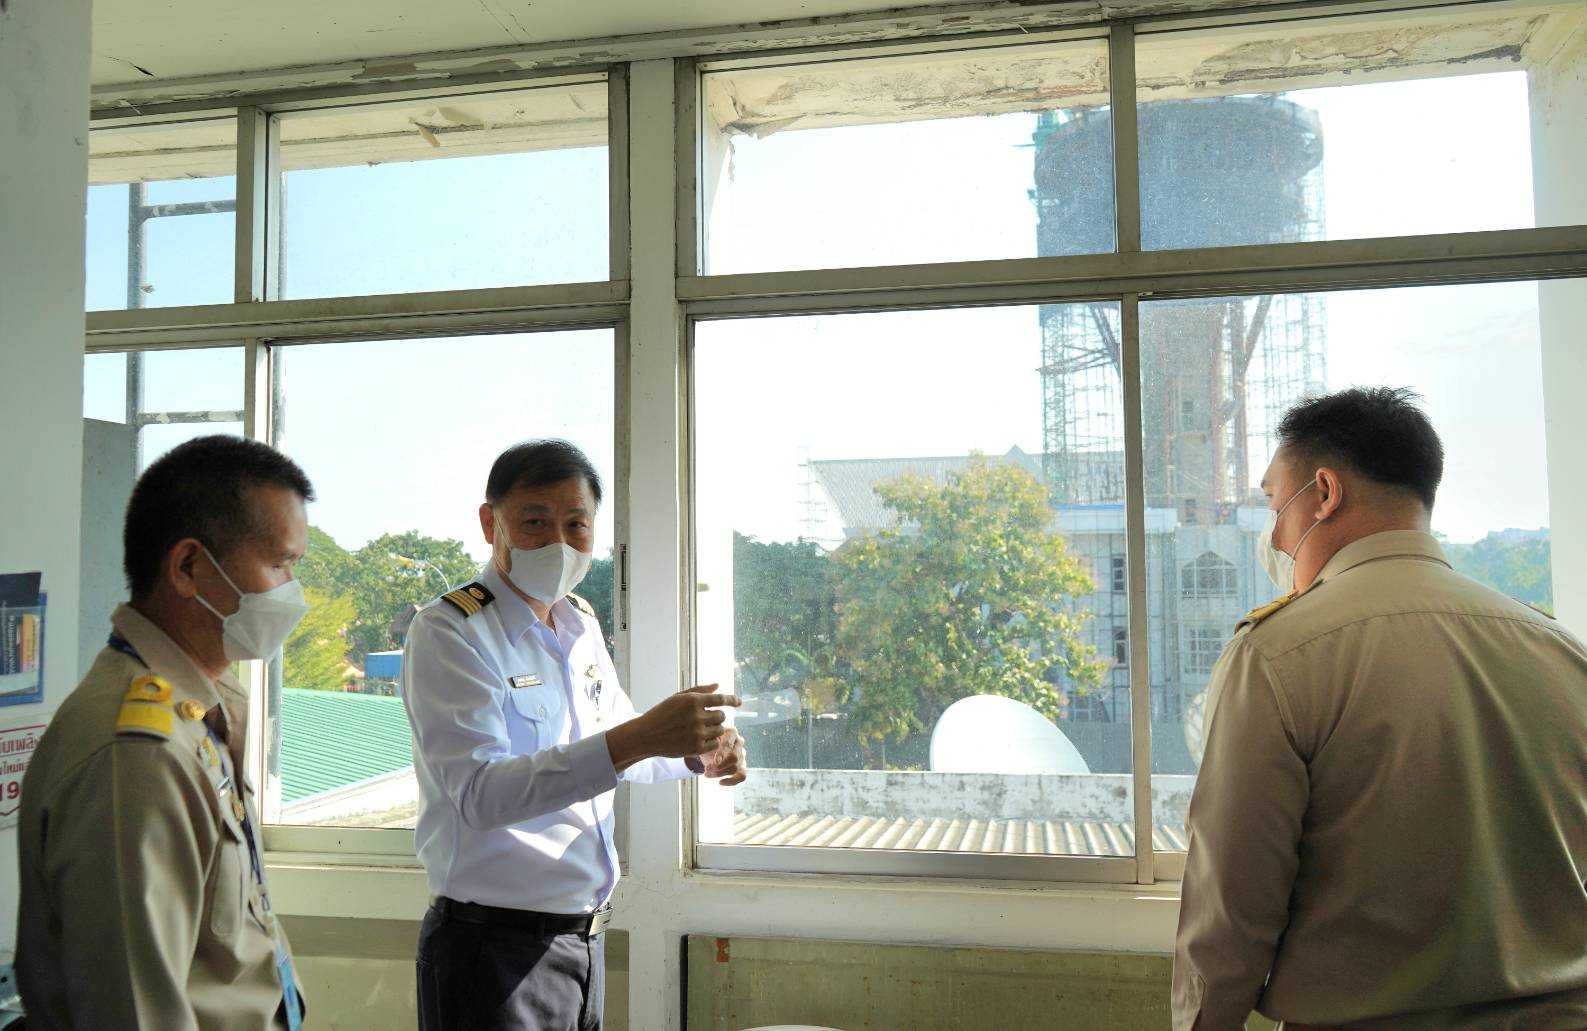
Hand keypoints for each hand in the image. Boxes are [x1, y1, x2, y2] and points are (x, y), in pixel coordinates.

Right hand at [606, 684, 739, 770]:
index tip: (739, 702)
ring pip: (720, 730)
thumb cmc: (662, 714)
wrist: (646, 735)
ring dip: (714, 729)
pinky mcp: (696, 747)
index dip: (732, 700)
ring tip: (701, 729)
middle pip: (722, 716)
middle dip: (717, 717)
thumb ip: (699, 691)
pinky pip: (714, 743)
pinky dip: (710, 741)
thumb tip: (718, 685)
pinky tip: (699, 739)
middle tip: (706, 719)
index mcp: (692, 701)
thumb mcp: (677, 698)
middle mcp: (697, 716)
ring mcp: (697, 733)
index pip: (720, 699)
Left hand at [702, 727, 746, 786]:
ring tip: (707, 773)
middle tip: (707, 769)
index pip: (729, 744)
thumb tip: (708, 748)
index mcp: (731, 732)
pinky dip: (732, 781)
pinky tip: (720, 782)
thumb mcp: (705, 738)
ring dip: (720, 773)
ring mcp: (742, 754)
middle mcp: (739, 742)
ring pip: (735, 768)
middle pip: (734, 758)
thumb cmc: (706, 740)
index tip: (714, 762)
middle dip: (720, 766)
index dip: (721, 754)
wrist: (708, 747)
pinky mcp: (742, 765)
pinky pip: (742, 776)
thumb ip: (707, 742)